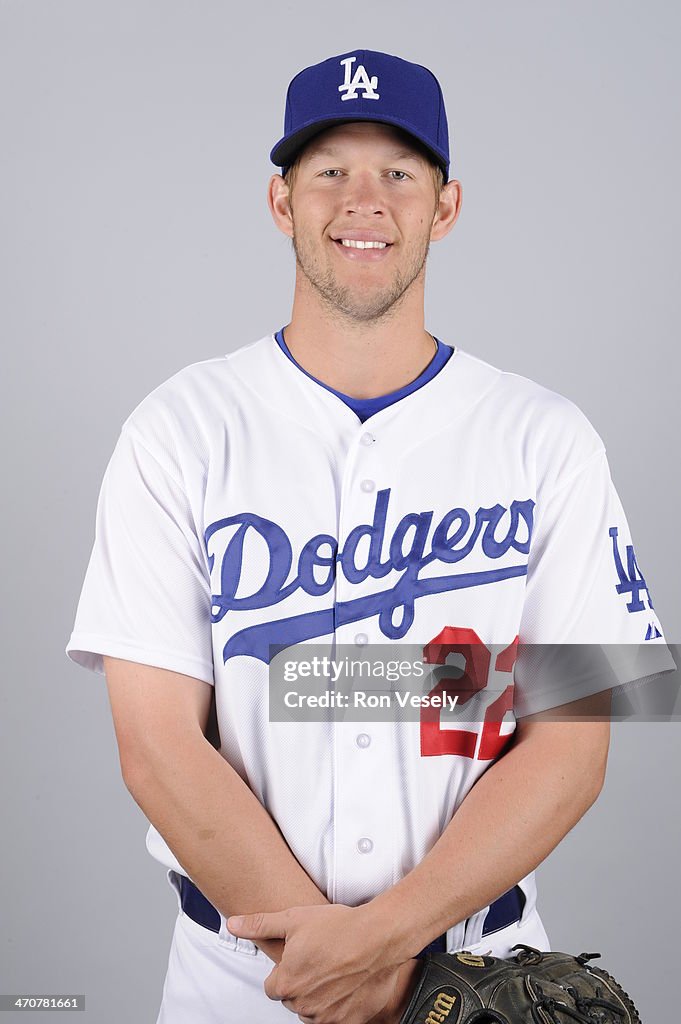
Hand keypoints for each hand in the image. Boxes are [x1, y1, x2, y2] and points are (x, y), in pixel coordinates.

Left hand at [227, 904, 419, 1022]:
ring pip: (312, 1011)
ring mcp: (327, 1016)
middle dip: (301, 984)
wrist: (379, 937)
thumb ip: (260, 925)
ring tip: (334, 970)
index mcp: (286, 983)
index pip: (272, 987)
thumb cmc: (339, 926)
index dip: (285, 970)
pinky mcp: (349, 1022)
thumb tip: (234, 924)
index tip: (301, 957)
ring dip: (318, 997)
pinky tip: (346, 983)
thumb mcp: (294, 918)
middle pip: (293, 999)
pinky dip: (338, 1005)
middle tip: (320, 960)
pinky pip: (334, 1019)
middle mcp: (304, 1005)